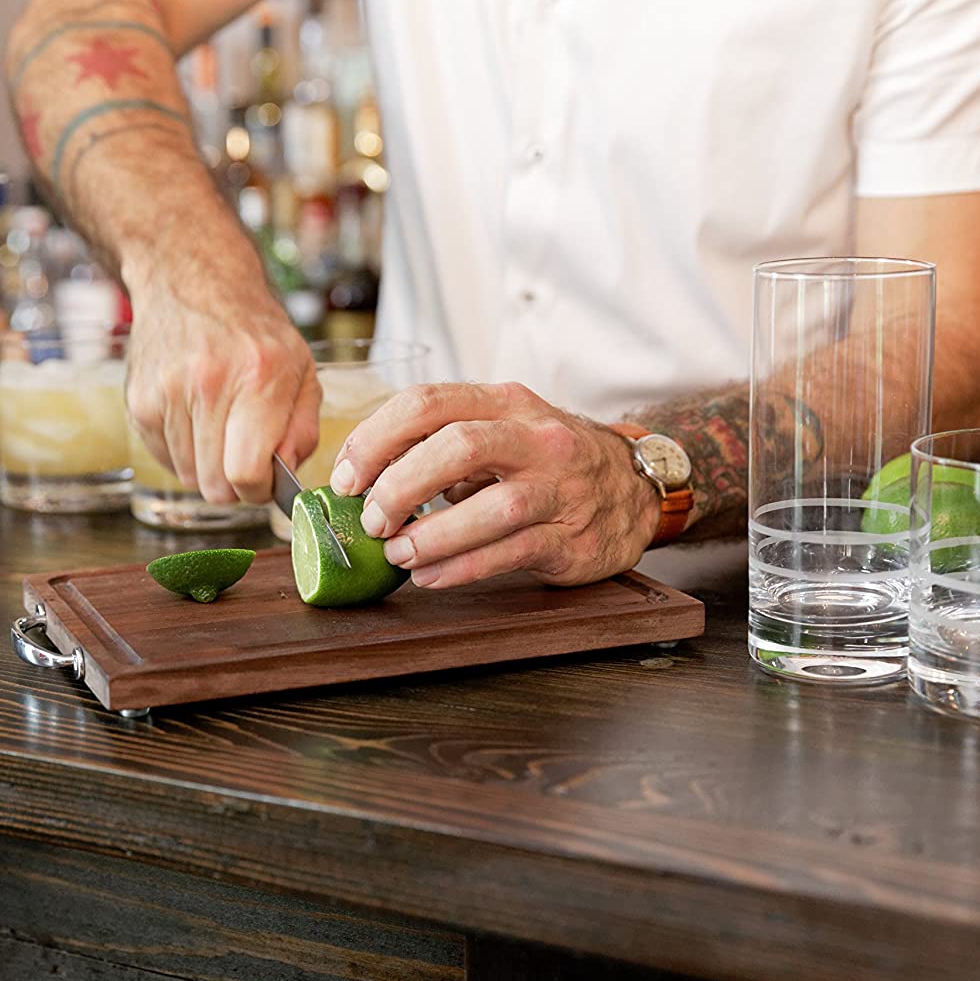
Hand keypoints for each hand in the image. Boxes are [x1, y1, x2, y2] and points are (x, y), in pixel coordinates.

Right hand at [125, 271, 319, 504]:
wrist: (193, 281)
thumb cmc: (253, 330)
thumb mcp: (301, 370)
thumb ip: (302, 429)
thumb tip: (285, 477)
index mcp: (258, 378)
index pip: (247, 473)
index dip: (258, 491)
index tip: (264, 482)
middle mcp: (208, 384)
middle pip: (215, 485)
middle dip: (234, 485)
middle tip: (244, 459)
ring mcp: (167, 393)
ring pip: (189, 477)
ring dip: (208, 467)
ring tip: (220, 428)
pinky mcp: (139, 401)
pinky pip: (164, 459)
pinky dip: (183, 452)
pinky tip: (196, 419)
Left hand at [328, 383, 660, 588]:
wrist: (633, 488)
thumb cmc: (548, 462)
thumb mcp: (502, 431)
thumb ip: (443, 444)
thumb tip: (364, 477)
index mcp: (505, 403)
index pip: (428, 403)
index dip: (374, 440)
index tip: (345, 477)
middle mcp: (536, 439)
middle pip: (458, 445)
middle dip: (400, 485)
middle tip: (371, 520)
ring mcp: (559, 489)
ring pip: (492, 507)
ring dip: (432, 535)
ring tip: (398, 555)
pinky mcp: (571, 538)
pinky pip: (512, 553)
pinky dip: (463, 568)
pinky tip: (431, 577)